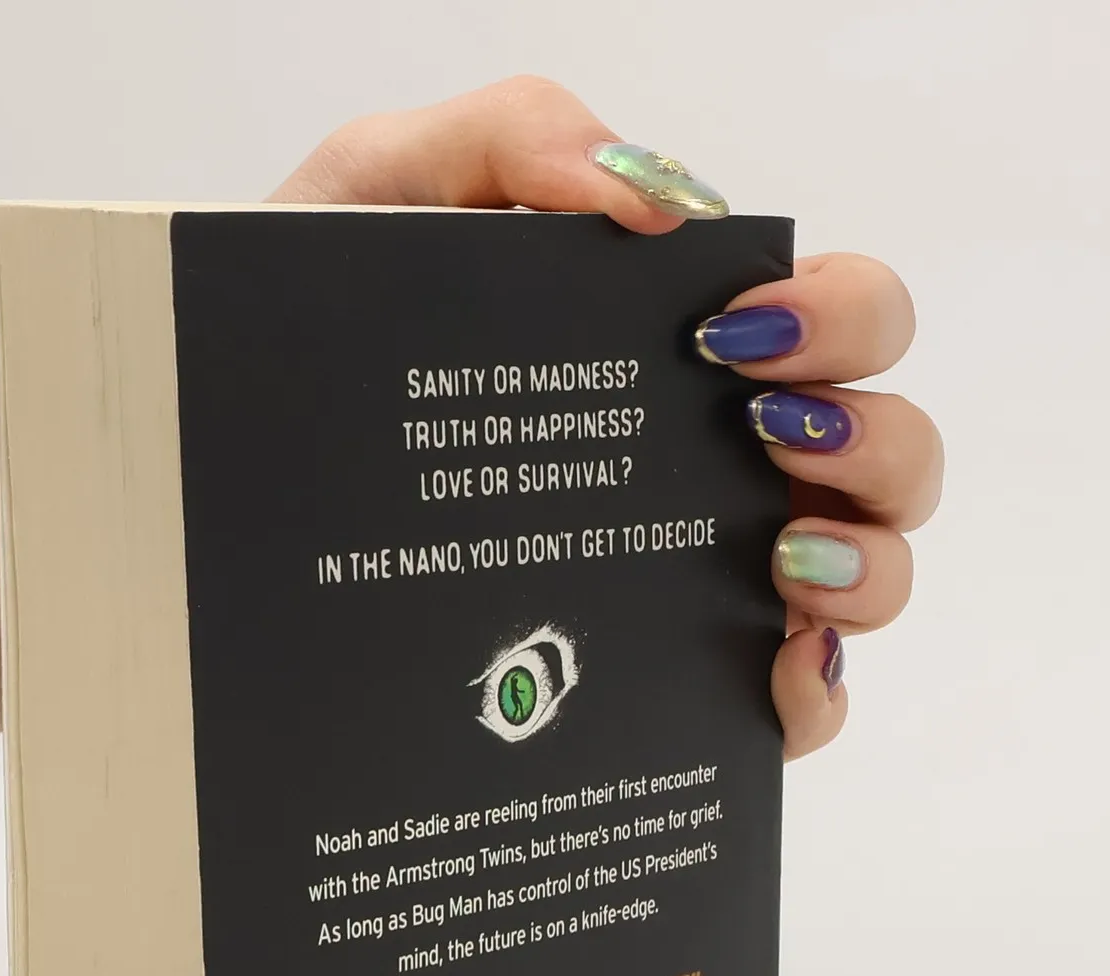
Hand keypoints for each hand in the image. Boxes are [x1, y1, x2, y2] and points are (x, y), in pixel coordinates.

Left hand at [272, 76, 941, 760]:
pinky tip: (775, 676)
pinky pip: (798, 703)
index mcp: (679, 343)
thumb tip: (659, 202)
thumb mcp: (382, 190)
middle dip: (872, 437)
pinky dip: (817, 694)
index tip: (737, 338)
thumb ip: (514, 138)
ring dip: (868, 564)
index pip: (836, 313)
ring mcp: (702, 576)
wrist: (220, 468)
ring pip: (873, 571)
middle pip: (889, 444)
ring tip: (776, 563)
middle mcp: (715, 460)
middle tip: (763, 441)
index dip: (839, 317)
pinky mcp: (672, 682)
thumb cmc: (309, 330)